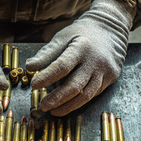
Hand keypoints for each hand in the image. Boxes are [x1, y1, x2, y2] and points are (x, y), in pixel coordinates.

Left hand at [26, 0, 133, 115]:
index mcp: (81, 47)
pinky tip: (67, 104)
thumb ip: (47, 53)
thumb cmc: (81, 34)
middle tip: (42, 105)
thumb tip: (30, 67)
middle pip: (74, 85)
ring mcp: (105, 71)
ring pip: (86, 95)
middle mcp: (95, 61)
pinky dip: (79, 102)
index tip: (34, 85)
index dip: (47, 77)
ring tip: (53, 111)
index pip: (62, 66)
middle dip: (56, 98)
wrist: (111, 29)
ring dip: (68, 106)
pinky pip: (93, 94)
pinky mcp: (111, 78)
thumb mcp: (63, 37)